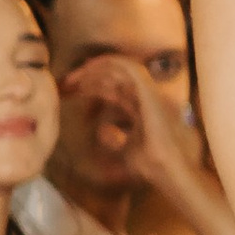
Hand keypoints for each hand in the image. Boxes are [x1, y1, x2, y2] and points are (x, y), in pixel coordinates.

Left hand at [59, 51, 208, 203]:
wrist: (168, 170)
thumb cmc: (150, 166)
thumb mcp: (124, 151)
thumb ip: (114, 139)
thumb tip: (102, 131)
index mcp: (145, 109)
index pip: (118, 91)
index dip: (95, 89)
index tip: (73, 92)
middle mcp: (148, 97)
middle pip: (117, 78)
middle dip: (91, 77)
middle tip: (66, 84)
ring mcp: (151, 93)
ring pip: (122, 68)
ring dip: (96, 69)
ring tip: (73, 78)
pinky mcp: (150, 92)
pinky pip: (129, 68)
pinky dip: (108, 65)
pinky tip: (88, 72)